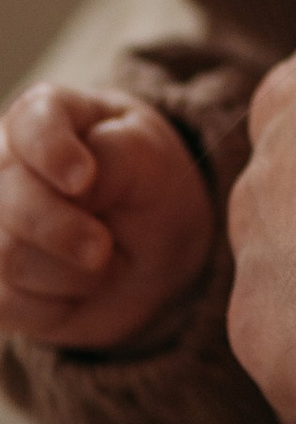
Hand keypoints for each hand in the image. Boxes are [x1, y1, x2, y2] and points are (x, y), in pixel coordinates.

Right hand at [0, 85, 211, 349]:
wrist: (149, 253)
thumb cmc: (149, 190)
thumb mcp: (152, 161)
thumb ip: (117, 156)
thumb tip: (76, 189)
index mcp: (44, 116)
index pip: (32, 123)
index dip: (52, 152)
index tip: (84, 179)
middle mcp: (2, 163)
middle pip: (10, 201)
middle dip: (63, 232)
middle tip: (104, 249)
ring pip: (6, 257)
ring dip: (68, 274)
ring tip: (101, 262)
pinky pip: (3, 304)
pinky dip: (52, 308)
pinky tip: (74, 291)